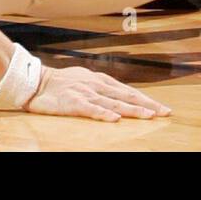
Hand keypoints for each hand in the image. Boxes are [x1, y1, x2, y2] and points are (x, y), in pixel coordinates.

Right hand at [25, 65, 169, 121]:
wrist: (36, 82)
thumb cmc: (61, 83)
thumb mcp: (86, 81)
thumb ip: (102, 88)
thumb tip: (120, 96)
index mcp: (101, 80)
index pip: (129, 90)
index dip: (146, 99)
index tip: (162, 108)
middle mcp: (96, 85)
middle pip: (126, 95)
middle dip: (147, 104)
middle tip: (164, 112)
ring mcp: (85, 93)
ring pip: (113, 103)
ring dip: (132, 110)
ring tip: (148, 116)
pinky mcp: (73, 102)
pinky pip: (91, 109)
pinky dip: (104, 114)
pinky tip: (115, 119)